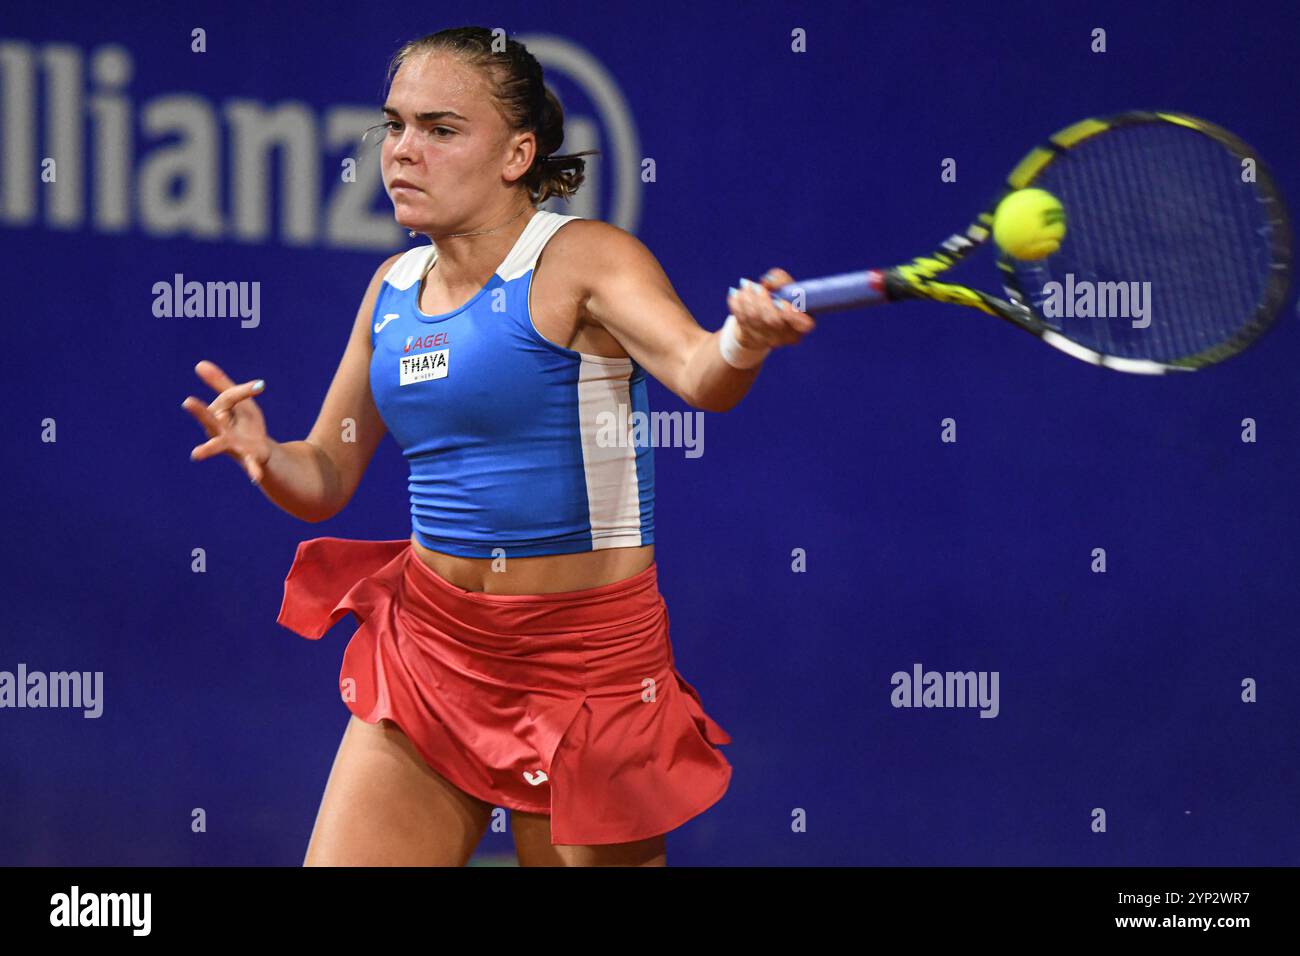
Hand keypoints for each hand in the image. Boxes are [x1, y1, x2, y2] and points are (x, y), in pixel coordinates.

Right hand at [181, 360, 272, 484]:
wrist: (257, 449)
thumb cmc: (243, 423)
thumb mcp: (237, 401)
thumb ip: (221, 384)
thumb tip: (199, 364)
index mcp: (216, 415)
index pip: (229, 398)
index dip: (244, 391)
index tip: (261, 387)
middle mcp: (218, 431)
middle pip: (209, 419)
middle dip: (200, 411)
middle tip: (187, 401)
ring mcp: (232, 446)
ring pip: (219, 445)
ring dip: (208, 449)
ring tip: (195, 454)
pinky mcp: (248, 457)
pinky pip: (250, 464)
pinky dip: (253, 470)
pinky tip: (257, 478)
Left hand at [726, 267, 816, 349]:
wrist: (760, 321)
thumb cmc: (778, 300)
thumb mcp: (785, 289)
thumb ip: (782, 281)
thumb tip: (768, 281)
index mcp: (801, 324)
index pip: (804, 324)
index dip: (792, 314)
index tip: (780, 301)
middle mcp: (785, 336)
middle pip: (774, 321)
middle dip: (763, 301)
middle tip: (756, 287)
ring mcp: (766, 339)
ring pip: (755, 319)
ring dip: (748, 299)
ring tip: (745, 285)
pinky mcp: (748, 337)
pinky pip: (740, 320)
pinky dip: (737, 304)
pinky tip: (736, 294)